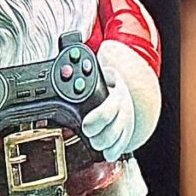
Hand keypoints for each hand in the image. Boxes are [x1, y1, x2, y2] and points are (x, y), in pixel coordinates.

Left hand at [82, 41, 161, 158]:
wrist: (120, 84)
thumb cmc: (102, 78)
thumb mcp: (94, 68)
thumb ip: (81, 62)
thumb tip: (67, 43)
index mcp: (115, 88)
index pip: (108, 107)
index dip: (96, 119)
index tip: (85, 125)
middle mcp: (123, 104)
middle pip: (115, 126)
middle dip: (99, 134)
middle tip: (87, 132)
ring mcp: (127, 117)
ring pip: (120, 136)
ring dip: (105, 142)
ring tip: (95, 141)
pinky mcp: (127, 129)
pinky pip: (124, 143)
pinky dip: (114, 150)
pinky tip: (108, 152)